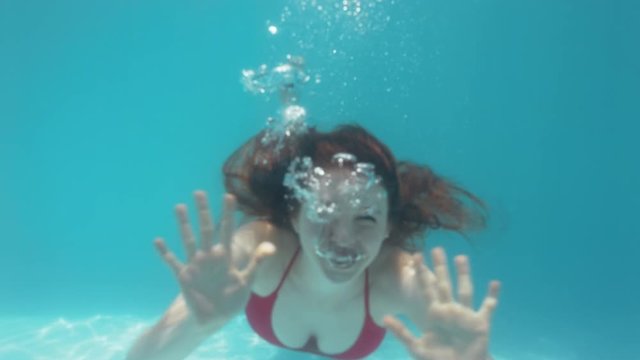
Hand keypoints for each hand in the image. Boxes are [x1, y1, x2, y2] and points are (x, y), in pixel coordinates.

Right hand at [154, 191, 275, 325]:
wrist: (215, 318)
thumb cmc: (232, 299)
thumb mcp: (247, 281)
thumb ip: (257, 263)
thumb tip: (271, 246)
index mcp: (225, 256)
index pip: (227, 230)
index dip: (228, 214)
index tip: (229, 196)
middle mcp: (210, 256)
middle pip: (206, 229)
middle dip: (203, 212)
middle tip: (199, 192)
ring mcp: (196, 265)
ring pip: (189, 240)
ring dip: (184, 225)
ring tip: (179, 207)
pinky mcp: (184, 276)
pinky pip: (172, 263)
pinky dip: (164, 253)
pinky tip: (157, 241)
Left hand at [383, 247, 500, 359]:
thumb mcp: (417, 348)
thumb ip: (402, 332)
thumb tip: (384, 318)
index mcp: (434, 314)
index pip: (426, 289)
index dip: (422, 273)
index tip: (416, 256)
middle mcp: (449, 310)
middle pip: (444, 284)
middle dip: (441, 268)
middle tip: (437, 249)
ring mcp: (465, 315)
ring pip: (465, 290)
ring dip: (463, 275)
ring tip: (461, 257)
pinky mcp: (480, 324)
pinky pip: (488, 308)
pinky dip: (492, 297)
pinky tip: (495, 283)